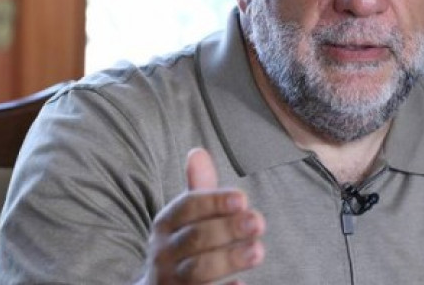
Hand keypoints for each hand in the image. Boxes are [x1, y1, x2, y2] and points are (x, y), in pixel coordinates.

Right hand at [139, 148, 265, 283]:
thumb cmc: (182, 245)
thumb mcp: (186, 218)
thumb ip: (198, 189)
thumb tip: (197, 152)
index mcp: (165, 225)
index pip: (187, 208)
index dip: (214, 202)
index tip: (243, 198)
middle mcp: (164, 253)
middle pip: (194, 238)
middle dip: (227, 229)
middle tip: (259, 222)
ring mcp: (171, 282)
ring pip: (197, 271)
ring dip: (228, 259)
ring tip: (258, 251)